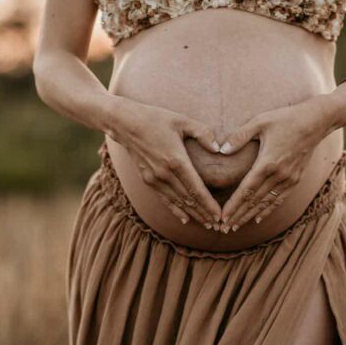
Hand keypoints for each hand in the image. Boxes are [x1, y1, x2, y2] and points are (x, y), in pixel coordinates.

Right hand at [105, 98, 222, 227]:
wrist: (126, 123)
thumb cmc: (156, 118)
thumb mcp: (182, 120)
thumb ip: (203, 133)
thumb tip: (218, 148)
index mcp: (176, 160)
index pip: (196, 189)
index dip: (209, 204)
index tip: (220, 215)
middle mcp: (164, 174)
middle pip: (188, 199)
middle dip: (204, 214)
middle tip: (219, 226)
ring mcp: (154, 178)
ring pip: (177, 202)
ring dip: (193, 214)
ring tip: (207, 224)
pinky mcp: (147, 179)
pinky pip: (164, 199)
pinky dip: (176, 210)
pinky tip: (185, 219)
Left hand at [217, 95, 330, 230]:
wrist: (315, 121)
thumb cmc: (285, 118)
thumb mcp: (260, 121)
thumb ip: (239, 136)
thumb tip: (222, 150)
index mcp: (268, 162)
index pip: (247, 189)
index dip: (234, 205)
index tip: (223, 217)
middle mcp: (279, 175)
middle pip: (255, 200)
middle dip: (239, 215)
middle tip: (224, 228)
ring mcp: (289, 178)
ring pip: (267, 203)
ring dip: (251, 216)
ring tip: (237, 226)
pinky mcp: (296, 179)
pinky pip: (279, 199)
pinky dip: (268, 210)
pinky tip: (259, 217)